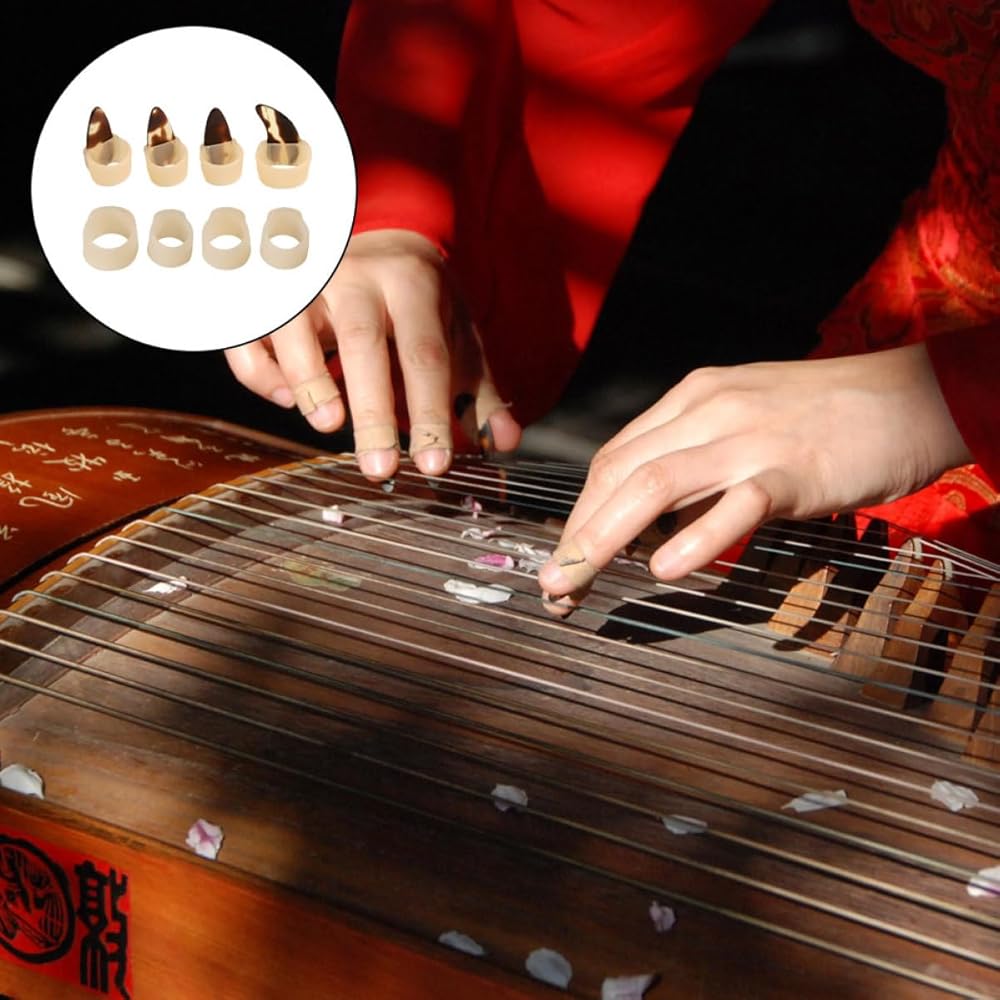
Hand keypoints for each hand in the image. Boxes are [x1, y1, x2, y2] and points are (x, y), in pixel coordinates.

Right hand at [225, 229, 520, 478]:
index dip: (430, 412)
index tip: (434, 466)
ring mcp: (306, 278)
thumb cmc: (419, 301)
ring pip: (296, 328)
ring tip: (328, 426)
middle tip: (380, 470)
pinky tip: (285, 399)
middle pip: (363, 342)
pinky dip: (261, 372)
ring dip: (308, 381)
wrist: (375, 235)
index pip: (424, 354)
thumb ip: (477, 390)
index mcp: (413, 283)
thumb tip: (503, 442)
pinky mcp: (266, 291)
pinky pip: (251, 336)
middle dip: (372, 411)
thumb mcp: (455, 334)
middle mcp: (357, 273)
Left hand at [537, 344, 970, 613]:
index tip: (564, 557)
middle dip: (577, 534)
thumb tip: (649, 522)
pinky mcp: (792, 468)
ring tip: (574, 584)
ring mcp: (748, 438)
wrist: (912, 394)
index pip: (614, 458)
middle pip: (618, 474)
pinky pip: (735, 505)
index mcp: (691, 399)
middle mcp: (707, 411)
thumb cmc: (825, 415)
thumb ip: (695, 460)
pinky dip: (695, 539)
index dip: (581, 513)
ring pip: (655, 485)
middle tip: (554, 586)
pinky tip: (665, 572)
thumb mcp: (743, 420)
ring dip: (604, 539)